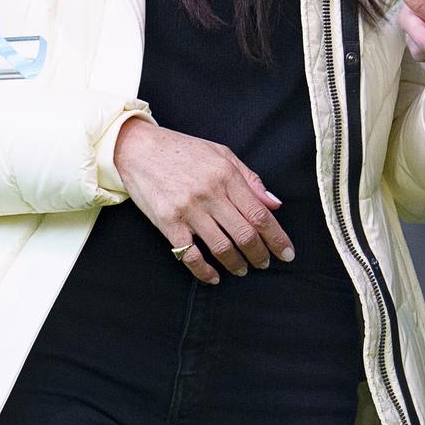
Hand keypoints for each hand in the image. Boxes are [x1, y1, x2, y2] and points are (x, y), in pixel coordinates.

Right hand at [111, 117, 293, 283]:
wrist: (138, 148)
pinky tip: (214, 276)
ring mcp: (188, 209)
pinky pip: (190, 255)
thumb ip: (250, 179)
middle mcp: (209, 193)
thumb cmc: (182, 150)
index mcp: (226, 175)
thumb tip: (274, 204)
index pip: (260, 214)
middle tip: (264, 263)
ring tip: (242, 269)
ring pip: (222, 247)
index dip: (277, 238)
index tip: (286, 253)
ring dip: (237, 264)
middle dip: (260, 254)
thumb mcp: (221, 154)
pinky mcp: (168, 222)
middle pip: (245, 234)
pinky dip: (205, 271)